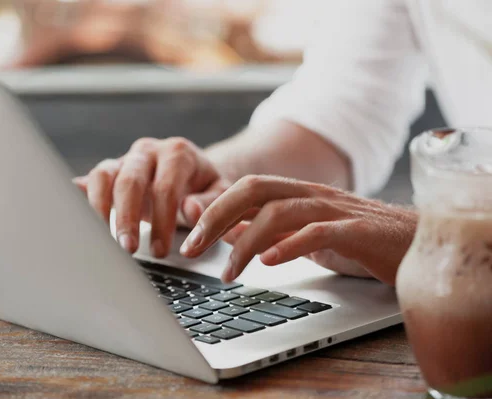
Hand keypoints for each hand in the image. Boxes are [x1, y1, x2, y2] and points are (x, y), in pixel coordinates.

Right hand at [74, 138, 230, 257]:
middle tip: (128, 250)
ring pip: (103, 176)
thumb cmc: (205, 186)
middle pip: (130, 181)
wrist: (192, 171)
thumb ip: (210, 202)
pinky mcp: (109, 171)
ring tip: (101, 240)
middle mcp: (148, 151)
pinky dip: (78, 196)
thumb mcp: (220, 194)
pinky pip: (89, 180)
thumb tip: (190, 210)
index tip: (160, 251)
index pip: (165, 187)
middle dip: (127, 219)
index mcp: (178, 154)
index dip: (161, 221)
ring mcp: (125, 159)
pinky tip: (72, 216)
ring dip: (99, 210)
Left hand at [179, 175, 417, 285]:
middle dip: (217, 216)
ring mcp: (336, 210)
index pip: (246, 188)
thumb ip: (263, 230)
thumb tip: (220, 230)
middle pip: (255, 189)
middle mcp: (313, 195)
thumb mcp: (301, 234)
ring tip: (228, 272)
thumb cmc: (357, 239)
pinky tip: (270, 263)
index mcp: (298, 193)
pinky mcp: (358, 231)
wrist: (416, 242)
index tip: (188, 237)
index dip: (213, 208)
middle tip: (192, 248)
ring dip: (247, 241)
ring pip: (281, 211)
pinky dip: (290, 246)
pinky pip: (319, 232)